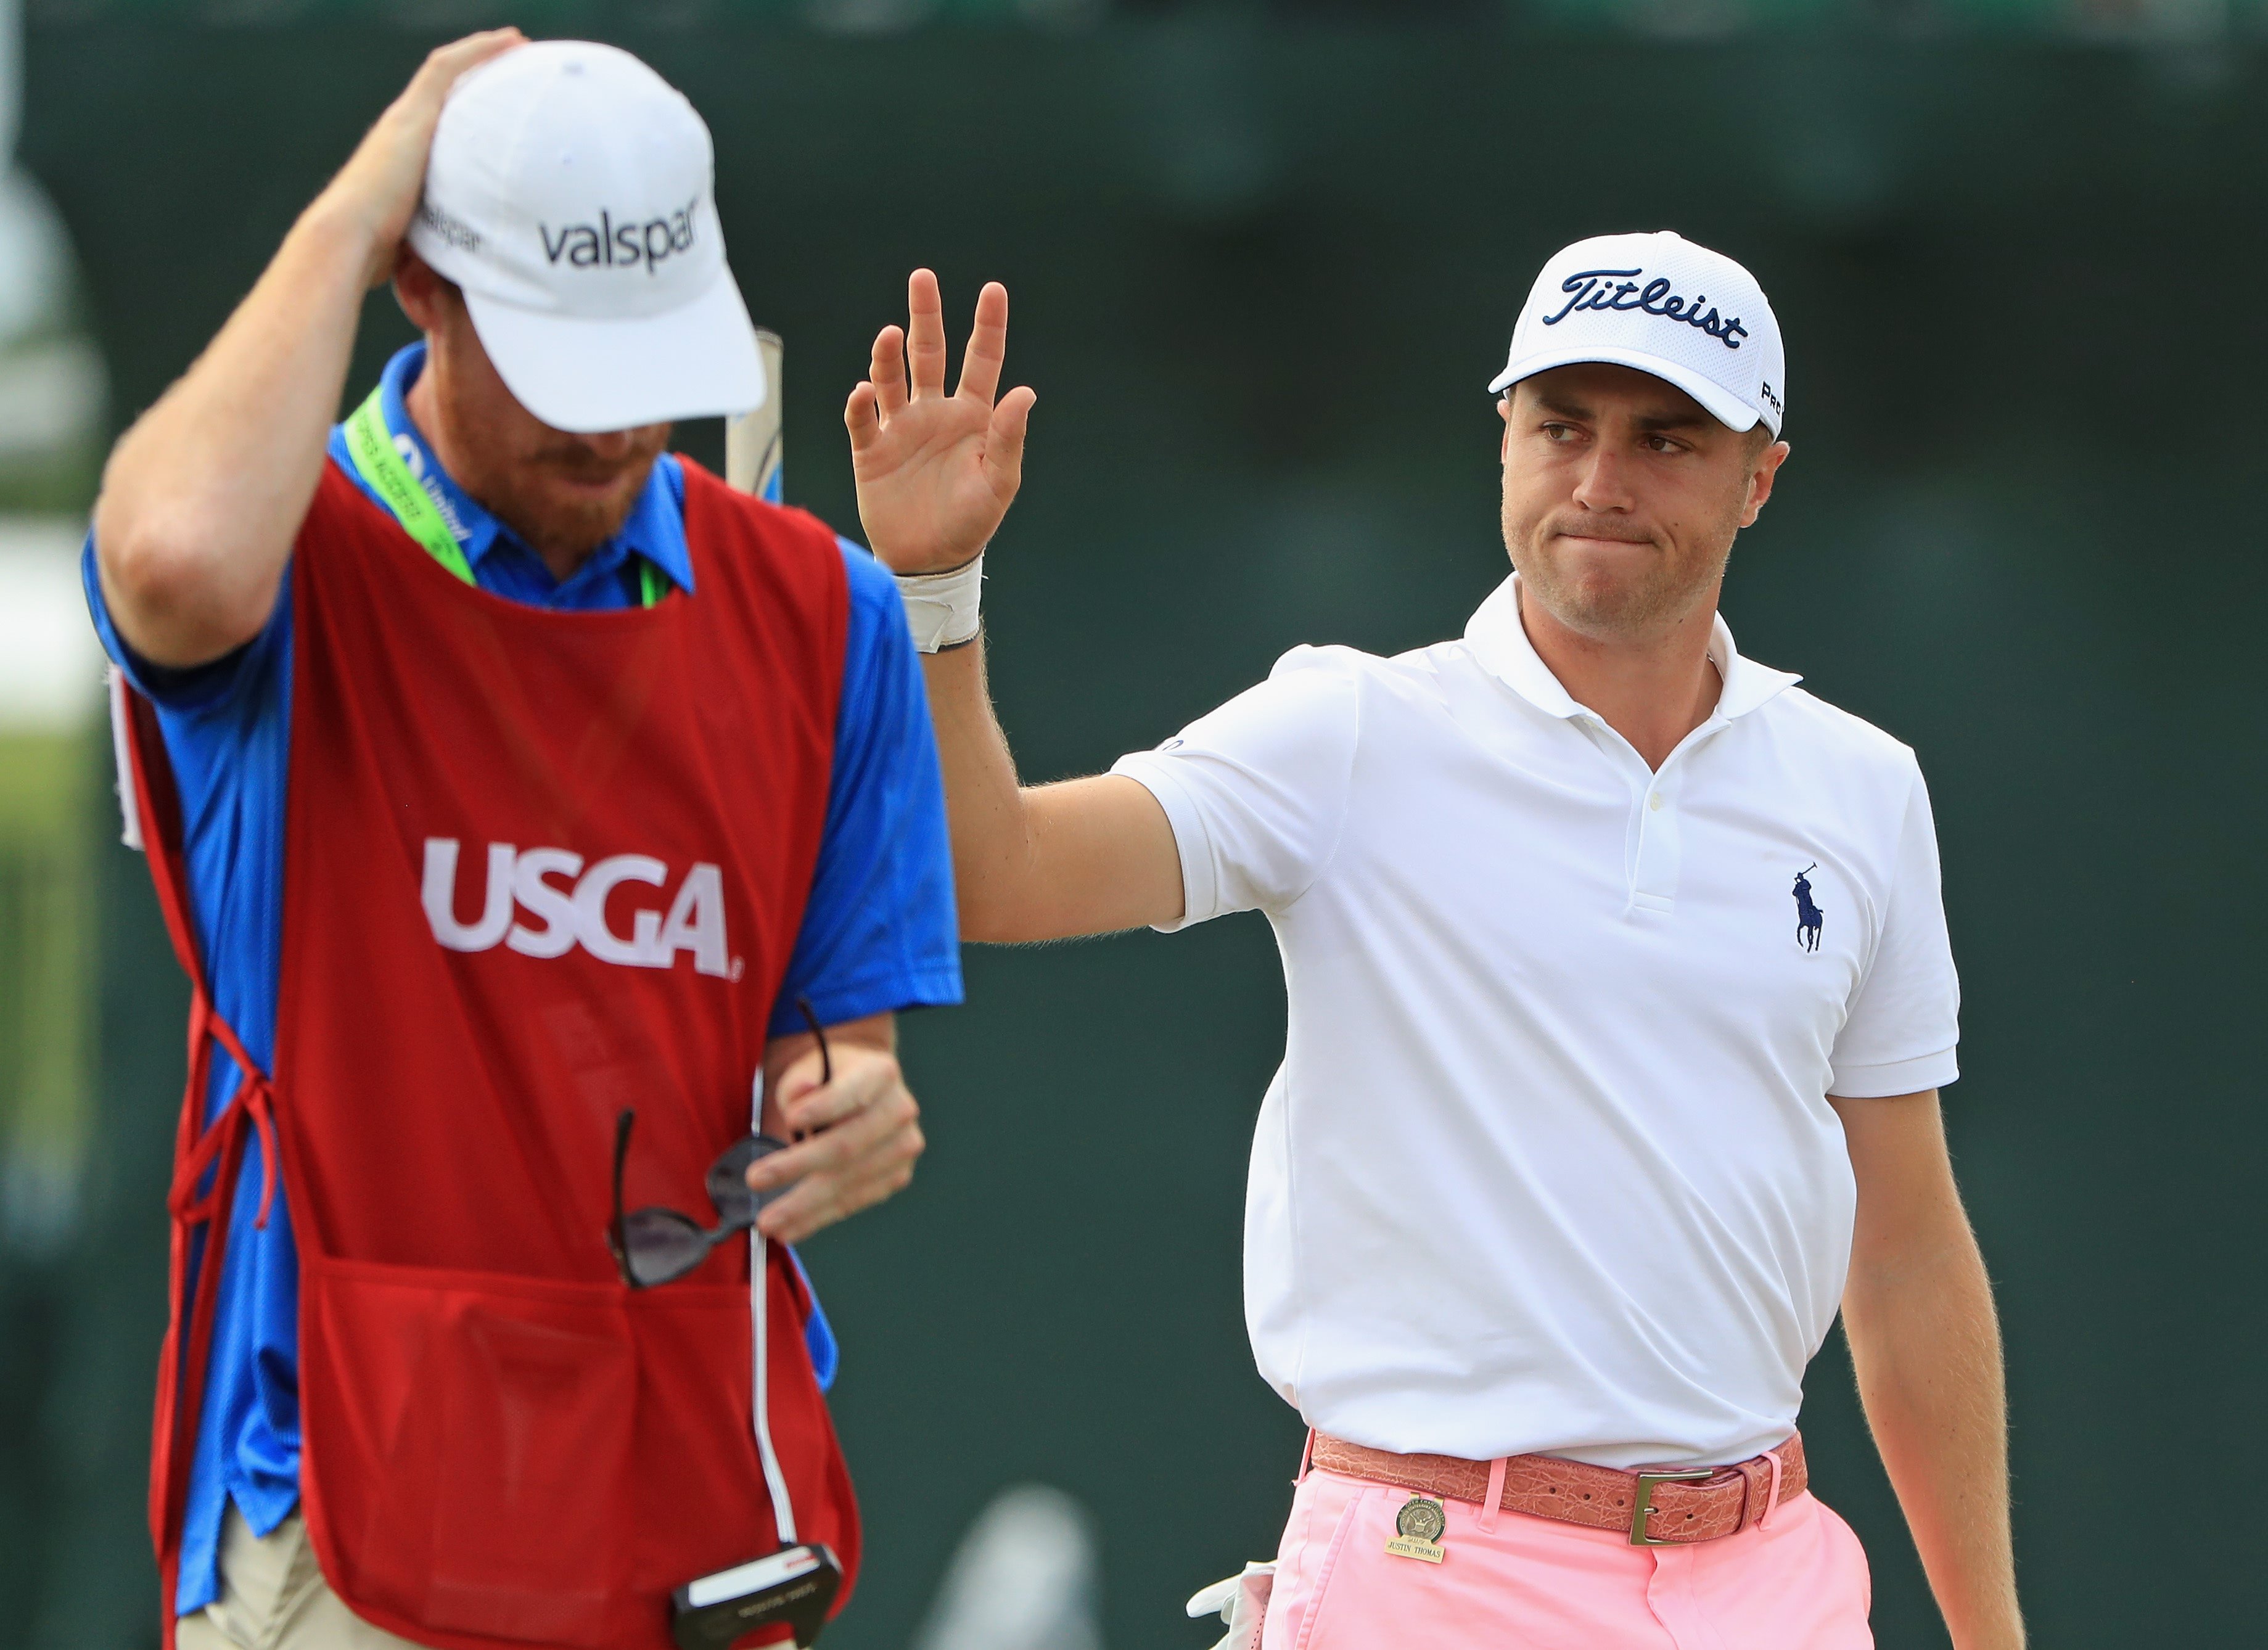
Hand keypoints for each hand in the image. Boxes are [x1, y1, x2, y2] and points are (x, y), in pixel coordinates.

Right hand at [312, 28, 523, 286]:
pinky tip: (508, 42)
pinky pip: (448, 69)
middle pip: (444, 85)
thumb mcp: (421, 237)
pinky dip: (478, 52)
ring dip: (483, 52)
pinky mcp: (412, 116)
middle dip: (478, 66)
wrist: (348, 237)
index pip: (439, 115)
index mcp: (403, 154)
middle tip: (514, 56)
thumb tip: (470, 264)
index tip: (498, 92)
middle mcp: (401, 128)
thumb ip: (441, 236)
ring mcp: (405, 119)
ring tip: (517, 43)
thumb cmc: (378, 252)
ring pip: (447, 68)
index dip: (467, 97)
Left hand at [744, 1042, 924, 1244]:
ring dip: (804, 1206)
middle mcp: (900, 1110)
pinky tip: (789, 1228)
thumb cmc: (827, 1081)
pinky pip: (853, 1202)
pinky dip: (818, 1217)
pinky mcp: (896, 1176)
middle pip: (846, 1145)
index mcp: (880, 1073)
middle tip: (755, 1179)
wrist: (862, 1093)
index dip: (824, 1107)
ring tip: (767, 1221)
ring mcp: (902, 1147)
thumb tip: (799, 1101)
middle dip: (797, 1166)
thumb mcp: (808, 1070)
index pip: (852, 1093)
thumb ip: (800, 1086)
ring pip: (848, 1182)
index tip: (790, 1119)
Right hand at [846, 270, 1036, 572]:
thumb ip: (1007, 438)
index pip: (981, 360)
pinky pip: (862, 419)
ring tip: (890, 335)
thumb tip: (1024, 392)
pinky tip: (862, 391)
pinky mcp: (871, 450)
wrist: (930, 560)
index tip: (993, 289)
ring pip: (891, 378)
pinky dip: (860, 403)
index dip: (987, 325)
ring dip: (887, 355)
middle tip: (922, 277)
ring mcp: (901, 428)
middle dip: (926, 315)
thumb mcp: (998, 482)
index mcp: (972, 417)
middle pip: (929, 353)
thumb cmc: (971, 522)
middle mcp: (935, 413)